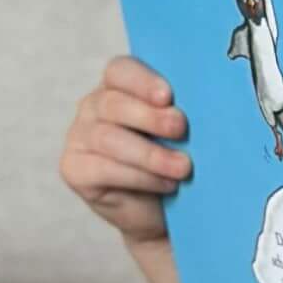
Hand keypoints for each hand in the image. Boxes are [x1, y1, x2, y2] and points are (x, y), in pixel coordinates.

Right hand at [60, 56, 191, 242]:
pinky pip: (103, 168)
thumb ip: (183, 113)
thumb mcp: (182, 133)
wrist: (160, 211)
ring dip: (150, 154)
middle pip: (113, 103)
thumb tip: (208, 104)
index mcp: (120, 87)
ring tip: (183, 167)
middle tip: (180, 129)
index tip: (168, 96)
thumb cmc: (174, 161)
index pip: (121, 71)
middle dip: (150, 117)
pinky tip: (166, 184)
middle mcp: (94, 107)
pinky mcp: (74, 169)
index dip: (142, 81)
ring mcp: (80, 137)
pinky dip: (140, 177)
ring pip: (108, 138)